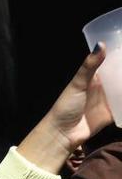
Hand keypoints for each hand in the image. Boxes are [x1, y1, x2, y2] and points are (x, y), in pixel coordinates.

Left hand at [20, 47, 113, 171]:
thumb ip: (89, 66)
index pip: (111, 63)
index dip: (121, 56)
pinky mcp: (113, 113)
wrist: (62, 134)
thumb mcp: (77, 84)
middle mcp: (103, 87)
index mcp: (94, 77)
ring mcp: (108, 100)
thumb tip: (101, 44)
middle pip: (120, 76)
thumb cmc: (66, 106)